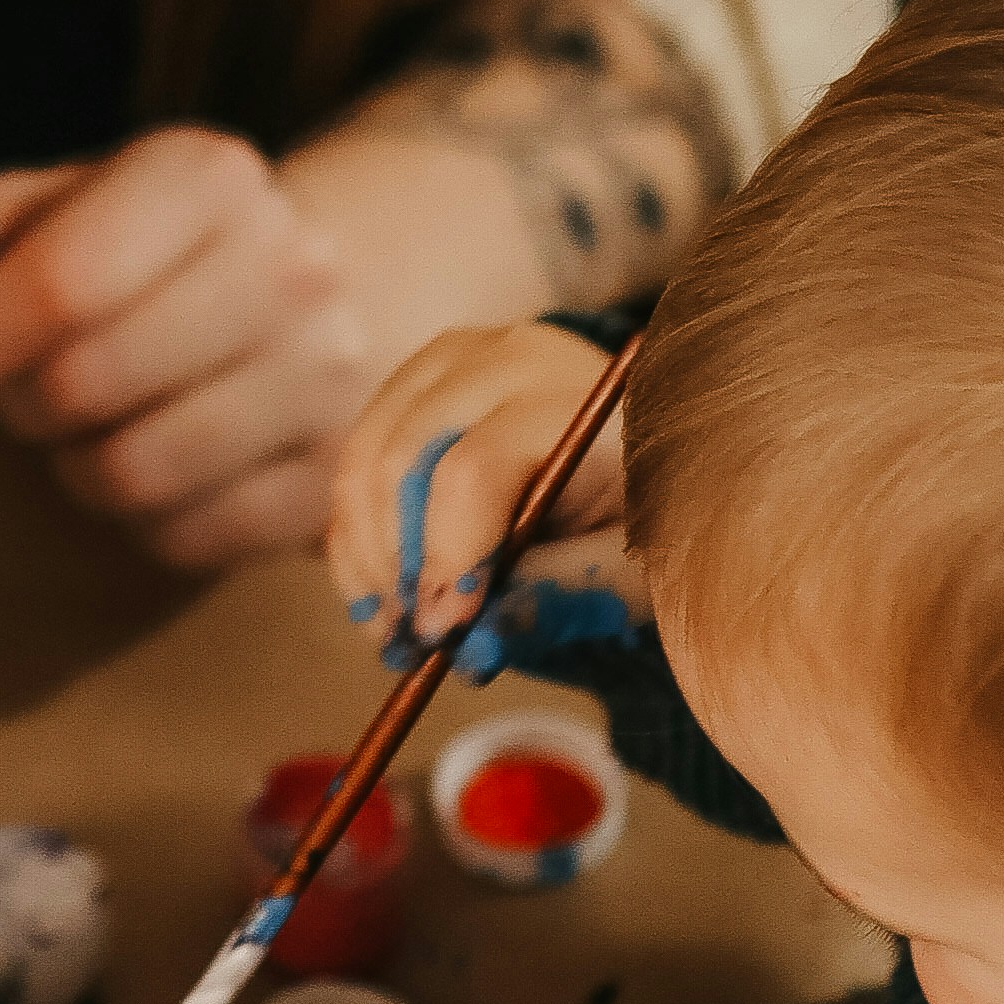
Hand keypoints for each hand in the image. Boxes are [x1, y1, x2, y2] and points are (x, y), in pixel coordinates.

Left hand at [0, 127, 493, 566]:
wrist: (311, 300)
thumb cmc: (141, 254)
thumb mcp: (45, 206)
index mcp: (207, 178)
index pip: (60, 283)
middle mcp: (289, 270)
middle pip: (83, 385)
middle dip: (17, 405)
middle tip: (21, 392)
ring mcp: (328, 381)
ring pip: (130, 476)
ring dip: (75, 467)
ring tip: (93, 425)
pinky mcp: (337, 482)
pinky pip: (185, 540)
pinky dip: (142, 520)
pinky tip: (158, 466)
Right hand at [323, 320, 636, 652]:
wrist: (646, 448)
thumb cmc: (649, 510)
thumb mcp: (629, 567)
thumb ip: (558, 596)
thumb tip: (469, 645)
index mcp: (573, 398)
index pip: (473, 470)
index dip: (444, 558)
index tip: (443, 634)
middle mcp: (502, 358)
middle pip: (403, 458)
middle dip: (395, 562)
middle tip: (412, 641)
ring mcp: (448, 362)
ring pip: (365, 457)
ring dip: (365, 554)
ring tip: (395, 628)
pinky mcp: (414, 383)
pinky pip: (356, 458)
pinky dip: (355, 534)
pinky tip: (379, 594)